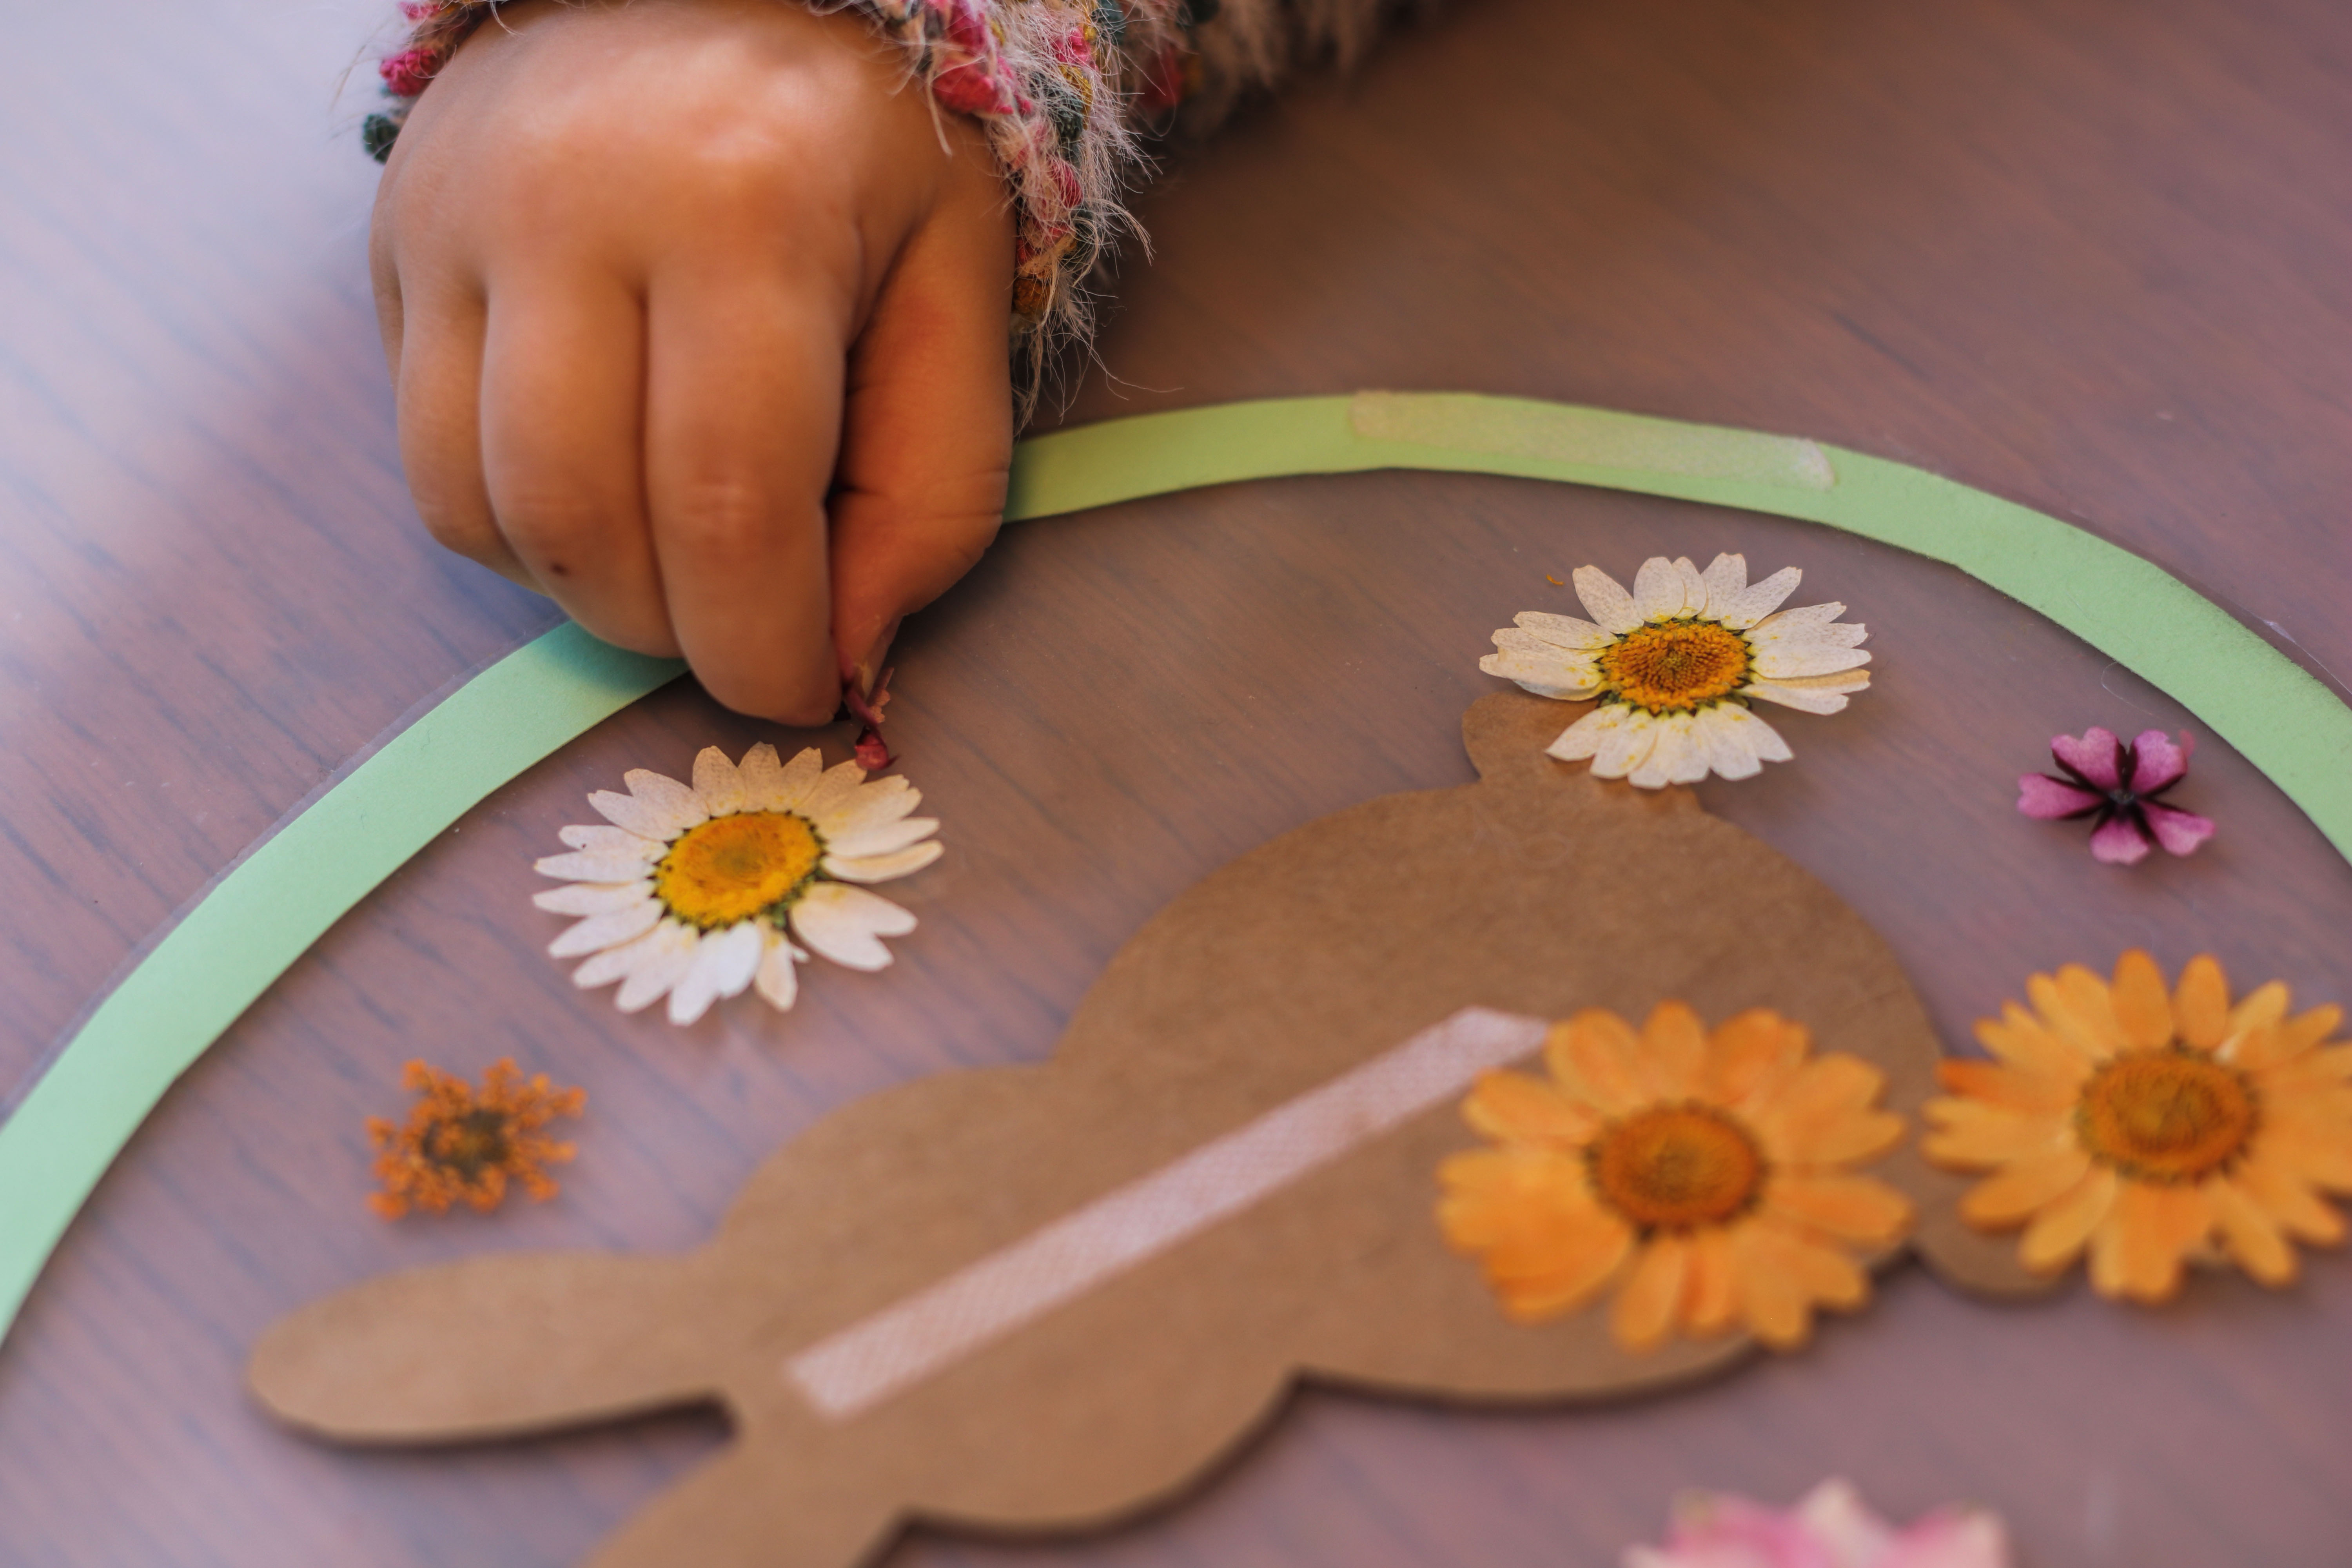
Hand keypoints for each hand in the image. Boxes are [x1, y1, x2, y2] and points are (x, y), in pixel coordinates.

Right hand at [372, 0, 1014, 722]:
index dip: (762, 642)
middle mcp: (569, 206)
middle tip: (743, 626)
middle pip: (582, 521)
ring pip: (478, 507)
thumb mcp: (955, 289)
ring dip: (586, 591)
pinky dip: (519, 531)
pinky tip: (601, 489)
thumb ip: (933, 482)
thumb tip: (847, 652)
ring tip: (675, 558)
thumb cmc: (859, 148)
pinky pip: (428, 463)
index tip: (801, 690)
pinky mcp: (393, 246)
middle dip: (671, 630)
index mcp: (743, 208)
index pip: (729, 500)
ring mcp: (453, 222)